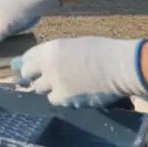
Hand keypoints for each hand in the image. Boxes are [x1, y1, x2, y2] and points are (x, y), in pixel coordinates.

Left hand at [12, 37, 147, 107]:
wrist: (121, 66)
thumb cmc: (102, 52)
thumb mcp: (73, 46)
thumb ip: (55, 54)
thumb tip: (42, 61)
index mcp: (49, 49)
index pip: (26, 59)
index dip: (30, 64)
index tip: (33, 69)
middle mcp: (48, 66)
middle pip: (28, 76)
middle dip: (36, 77)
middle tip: (46, 79)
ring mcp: (55, 83)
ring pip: (41, 90)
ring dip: (50, 89)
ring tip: (65, 86)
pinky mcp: (66, 99)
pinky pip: (56, 101)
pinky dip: (62, 99)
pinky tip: (74, 94)